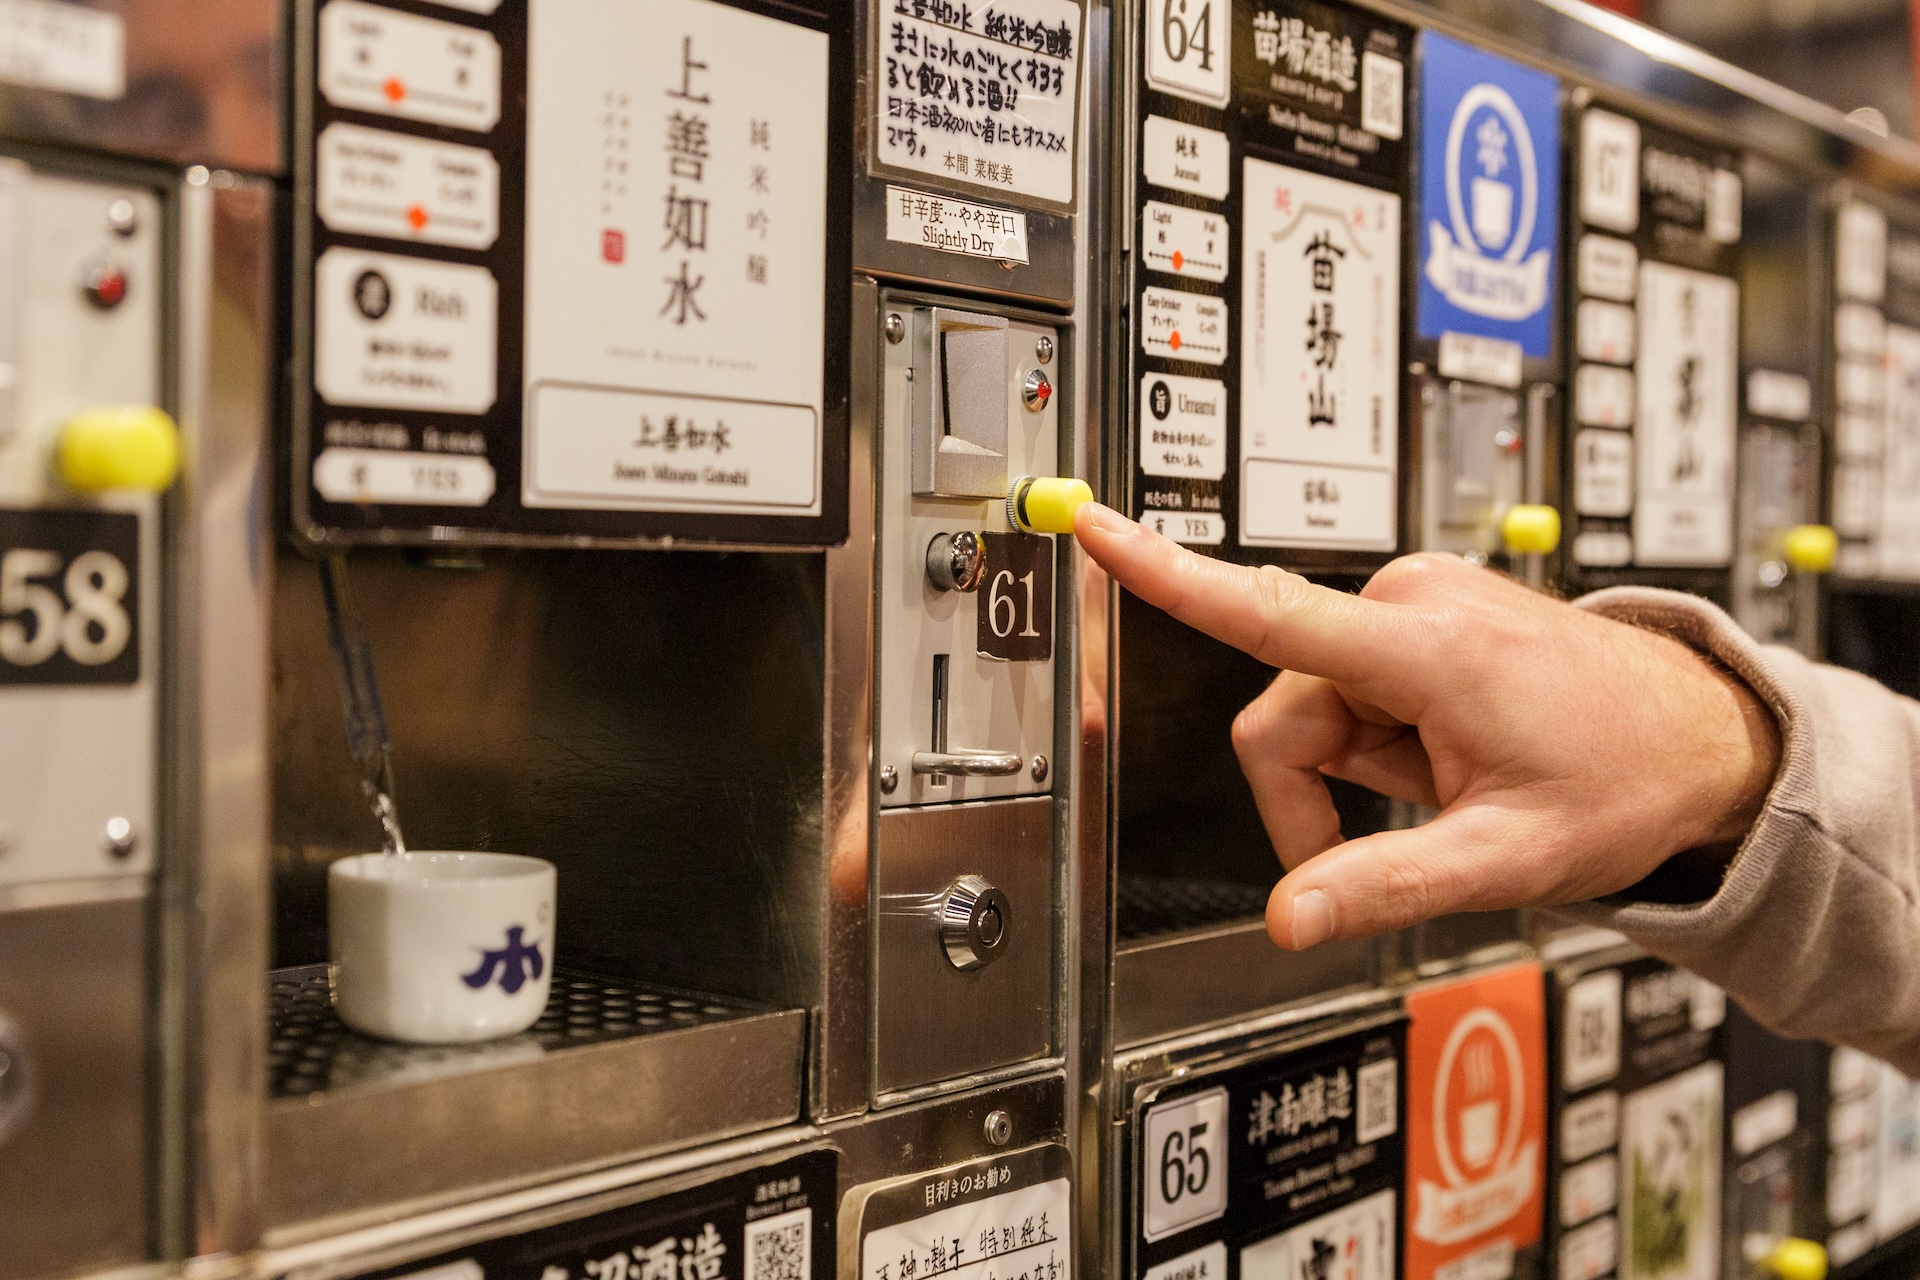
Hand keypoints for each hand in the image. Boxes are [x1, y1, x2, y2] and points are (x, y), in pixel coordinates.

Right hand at [1074, 503, 1781, 949]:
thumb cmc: (1623, 780)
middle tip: (1400, 838)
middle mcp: (1414, 602)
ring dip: (1357, 768)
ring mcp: (1419, 600)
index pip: (1268, 610)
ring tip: (1444, 786)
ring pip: (1310, 705)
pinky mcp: (1422, 610)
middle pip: (1282, 712)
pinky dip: (1376, 740)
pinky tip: (1442, 755)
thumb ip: (1389, 885)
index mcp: (1429, 650)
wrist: (1698, 735)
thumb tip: (1291, 918)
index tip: (1093, 527)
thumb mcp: (1508, 855)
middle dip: (1318, 795)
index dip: (1166, 574)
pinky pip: (1345, 686)